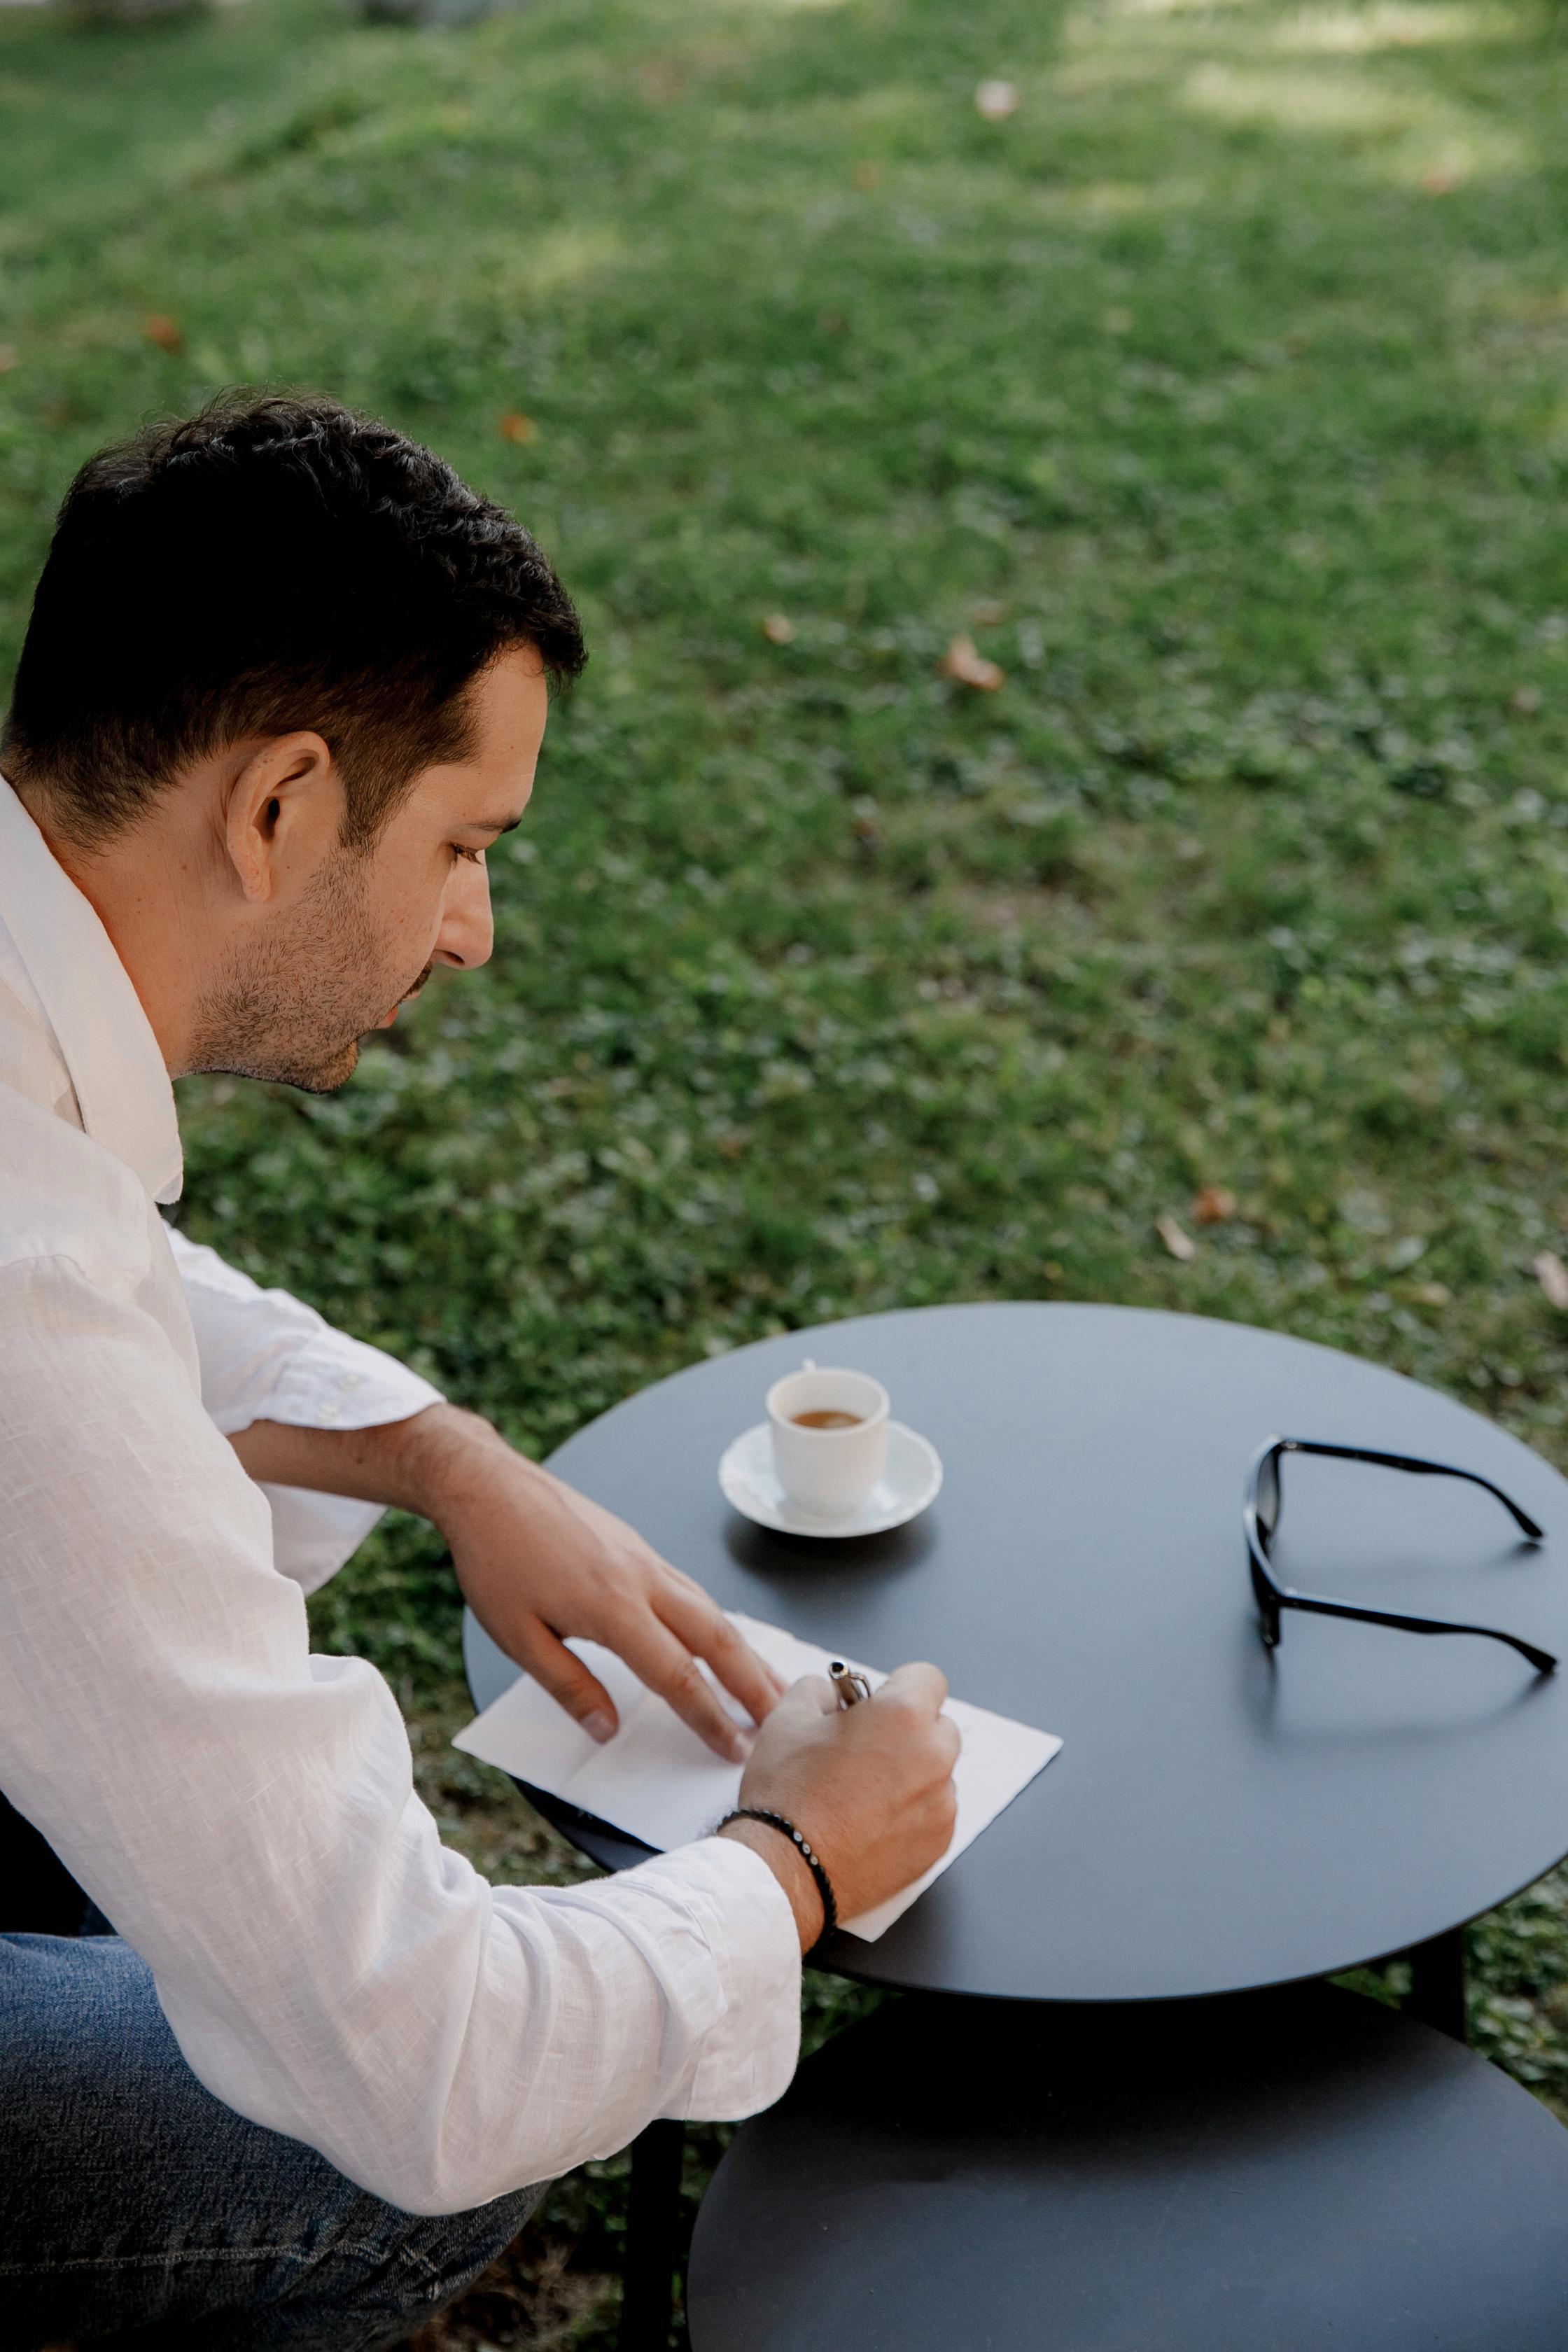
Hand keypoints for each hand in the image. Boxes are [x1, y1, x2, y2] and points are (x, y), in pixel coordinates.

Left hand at [417, 1408, 783, 1762]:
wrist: (489, 1487)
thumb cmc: (495, 1560)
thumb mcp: (517, 1637)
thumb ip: (568, 1686)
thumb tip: (607, 1730)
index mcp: (613, 1608)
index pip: (676, 1675)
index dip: (710, 1717)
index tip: (736, 1749)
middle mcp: (643, 1580)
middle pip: (716, 1638)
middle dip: (754, 1683)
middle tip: (783, 1720)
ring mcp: (645, 1559)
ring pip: (712, 1610)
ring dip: (746, 1652)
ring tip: (773, 1684)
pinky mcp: (638, 1547)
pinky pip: (693, 1590)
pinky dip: (720, 1622)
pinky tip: (725, 1639)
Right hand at [720, 1665, 959, 1946]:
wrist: (786, 1870)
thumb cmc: (787, 1794)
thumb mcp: (788, 1717)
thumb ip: (820, 1689)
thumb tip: (834, 1693)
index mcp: (903, 1716)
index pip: (928, 1678)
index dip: (898, 1686)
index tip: (878, 1702)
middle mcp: (934, 1758)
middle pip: (938, 1726)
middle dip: (908, 1731)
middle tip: (865, 1748)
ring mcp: (941, 1805)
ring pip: (936, 1773)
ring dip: (911, 1773)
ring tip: (862, 1793)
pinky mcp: (938, 1844)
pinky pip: (934, 1813)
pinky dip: (911, 1812)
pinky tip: (870, 1822)